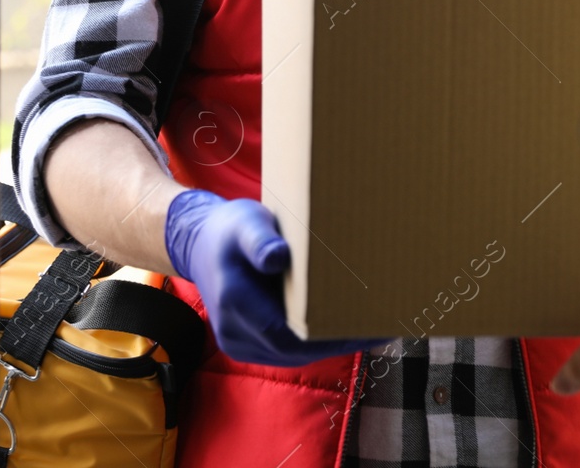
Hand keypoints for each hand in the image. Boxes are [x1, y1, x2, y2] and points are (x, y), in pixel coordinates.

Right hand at [164, 189, 382, 366]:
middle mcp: (233, 330)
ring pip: (290, 355)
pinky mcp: (245, 344)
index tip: (363, 328)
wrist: (200, 245)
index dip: (327, 338)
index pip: (286, 334)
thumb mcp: (245, 223)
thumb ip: (259, 240)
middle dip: (337, 344)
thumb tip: (277, 258)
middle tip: (378, 329)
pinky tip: (339, 330)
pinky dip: (311, 344)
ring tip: (367, 330)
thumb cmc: (231, 230)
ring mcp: (236, 342)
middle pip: (293, 351)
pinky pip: (282, 351)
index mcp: (235, 302)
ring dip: (327, 347)